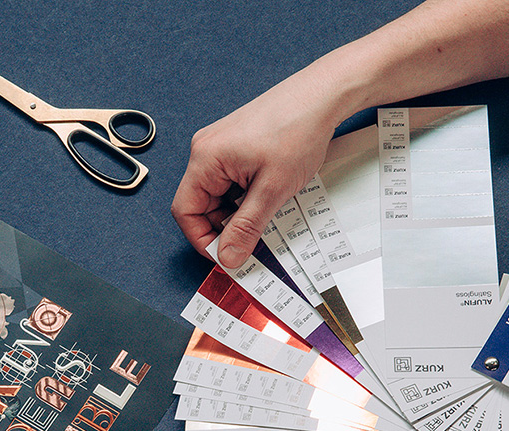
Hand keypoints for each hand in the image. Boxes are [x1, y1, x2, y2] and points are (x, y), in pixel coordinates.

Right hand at [171, 68, 341, 268]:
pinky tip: (267, 197)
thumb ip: (246, 228)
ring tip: (266, 211)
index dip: (202, 240)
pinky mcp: (235, 148)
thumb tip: (228, 257)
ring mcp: (220, 148)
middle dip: (223, 227)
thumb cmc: (298, 128)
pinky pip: (230, 184)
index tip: (226, 256)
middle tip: (251, 240)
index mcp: (205, 158)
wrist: (323, 94)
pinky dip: (245, 198)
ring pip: (218, 197)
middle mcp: (206, 151)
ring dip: (237, 213)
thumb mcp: (272, 190)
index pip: (185, 212)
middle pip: (201, 206)